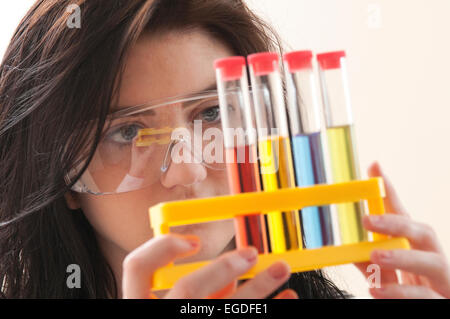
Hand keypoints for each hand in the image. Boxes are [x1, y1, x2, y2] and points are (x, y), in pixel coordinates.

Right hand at [122, 234, 297, 298]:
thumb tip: (230, 273)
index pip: (137, 267)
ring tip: (281, 269)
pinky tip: (287, 299)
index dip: (163, 248)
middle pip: (187, 288)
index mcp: (140, 308)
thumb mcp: (175, 311)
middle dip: (223, 266)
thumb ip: (198, 294)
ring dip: (258, 287)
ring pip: (225, 310)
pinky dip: (270, 311)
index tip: (196, 243)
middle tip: (252, 252)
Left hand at [354, 162, 449, 298]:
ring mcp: (444, 282)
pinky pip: (426, 297)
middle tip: (367, 220)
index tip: (375, 168)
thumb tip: (349, 249)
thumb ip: (371, 263)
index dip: (391, 193)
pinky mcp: (444, 301)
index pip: (404, 217)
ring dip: (403, 257)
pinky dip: (400, 293)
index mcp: (417, 250)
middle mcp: (434, 260)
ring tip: (375, 256)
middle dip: (397, 223)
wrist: (433, 315)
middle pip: (425, 232)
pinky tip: (376, 290)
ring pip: (433, 263)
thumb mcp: (387, 276)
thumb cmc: (410, 295)